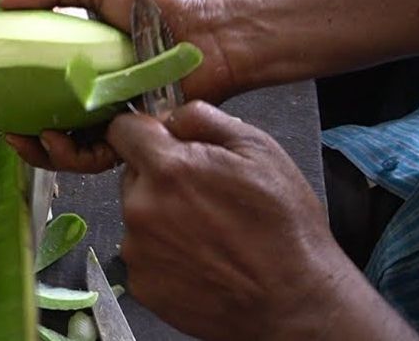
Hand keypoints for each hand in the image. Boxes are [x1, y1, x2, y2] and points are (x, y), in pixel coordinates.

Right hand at [0, 0, 234, 172]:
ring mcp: (110, 121)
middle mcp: (92, 99)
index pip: (34, 89)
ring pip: (65, 151)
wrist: (205, 30)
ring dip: (37, 151)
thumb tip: (3, 2)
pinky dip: (70, 154)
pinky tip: (54, 139)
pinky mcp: (131, 139)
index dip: (3, 97)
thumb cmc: (157, 4)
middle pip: (43, 126)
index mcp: (80, 67)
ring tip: (21, 138)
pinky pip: (95, 157)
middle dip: (12, 134)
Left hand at [109, 102, 418, 340]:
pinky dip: (164, 253)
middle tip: (203, 194)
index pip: (123, 130)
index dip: (145, 132)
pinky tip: (201, 258)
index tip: (162, 141)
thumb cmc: (285, 229)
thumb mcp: (259, 150)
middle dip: (160, 176)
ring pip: (138, 215)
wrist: (295, 304)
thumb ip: (204, 119)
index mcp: (168, 169)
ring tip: (209, 233)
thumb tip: (171, 114)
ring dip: (162, 216)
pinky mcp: (141, 284)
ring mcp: (138, 251)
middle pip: (132, 174)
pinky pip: (143, 253)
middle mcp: (141, 209)